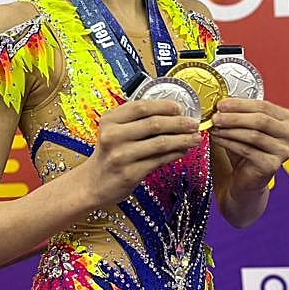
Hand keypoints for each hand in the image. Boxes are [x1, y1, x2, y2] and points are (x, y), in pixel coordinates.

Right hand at [85, 100, 201, 204]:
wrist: (93, 183)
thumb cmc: (109, 154)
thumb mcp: (114, 131)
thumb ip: (136, 122)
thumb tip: (173, 115)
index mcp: (110, 120)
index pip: (141, 107)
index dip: (164, 106)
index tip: (180, 108)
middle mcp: (113, 136)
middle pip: (154, 124)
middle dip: (179, 123)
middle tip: (194, 123)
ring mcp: (121, 156)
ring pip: (160, 143)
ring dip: (182, 139)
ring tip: (195, 137)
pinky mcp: (130, 173)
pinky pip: (159, 160)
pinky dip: (174, 154)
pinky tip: (183, 151)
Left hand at [210, 98, 288, 195]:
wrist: (247, 179)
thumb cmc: (247, 149)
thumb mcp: (245, 127)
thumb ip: (240, 114)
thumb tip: (221, 104)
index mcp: (286, 119)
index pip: (264, 106)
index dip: (240, 104)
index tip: (221, 104)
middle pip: (261, 120)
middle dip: (234, 117)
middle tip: (215, 116)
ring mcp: (283, 151)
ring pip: (253, 135)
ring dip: (230, 130)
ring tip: (214, 127)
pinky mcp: (272, 165)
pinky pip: (247, 150)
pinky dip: (229, 143)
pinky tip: (217, 138)